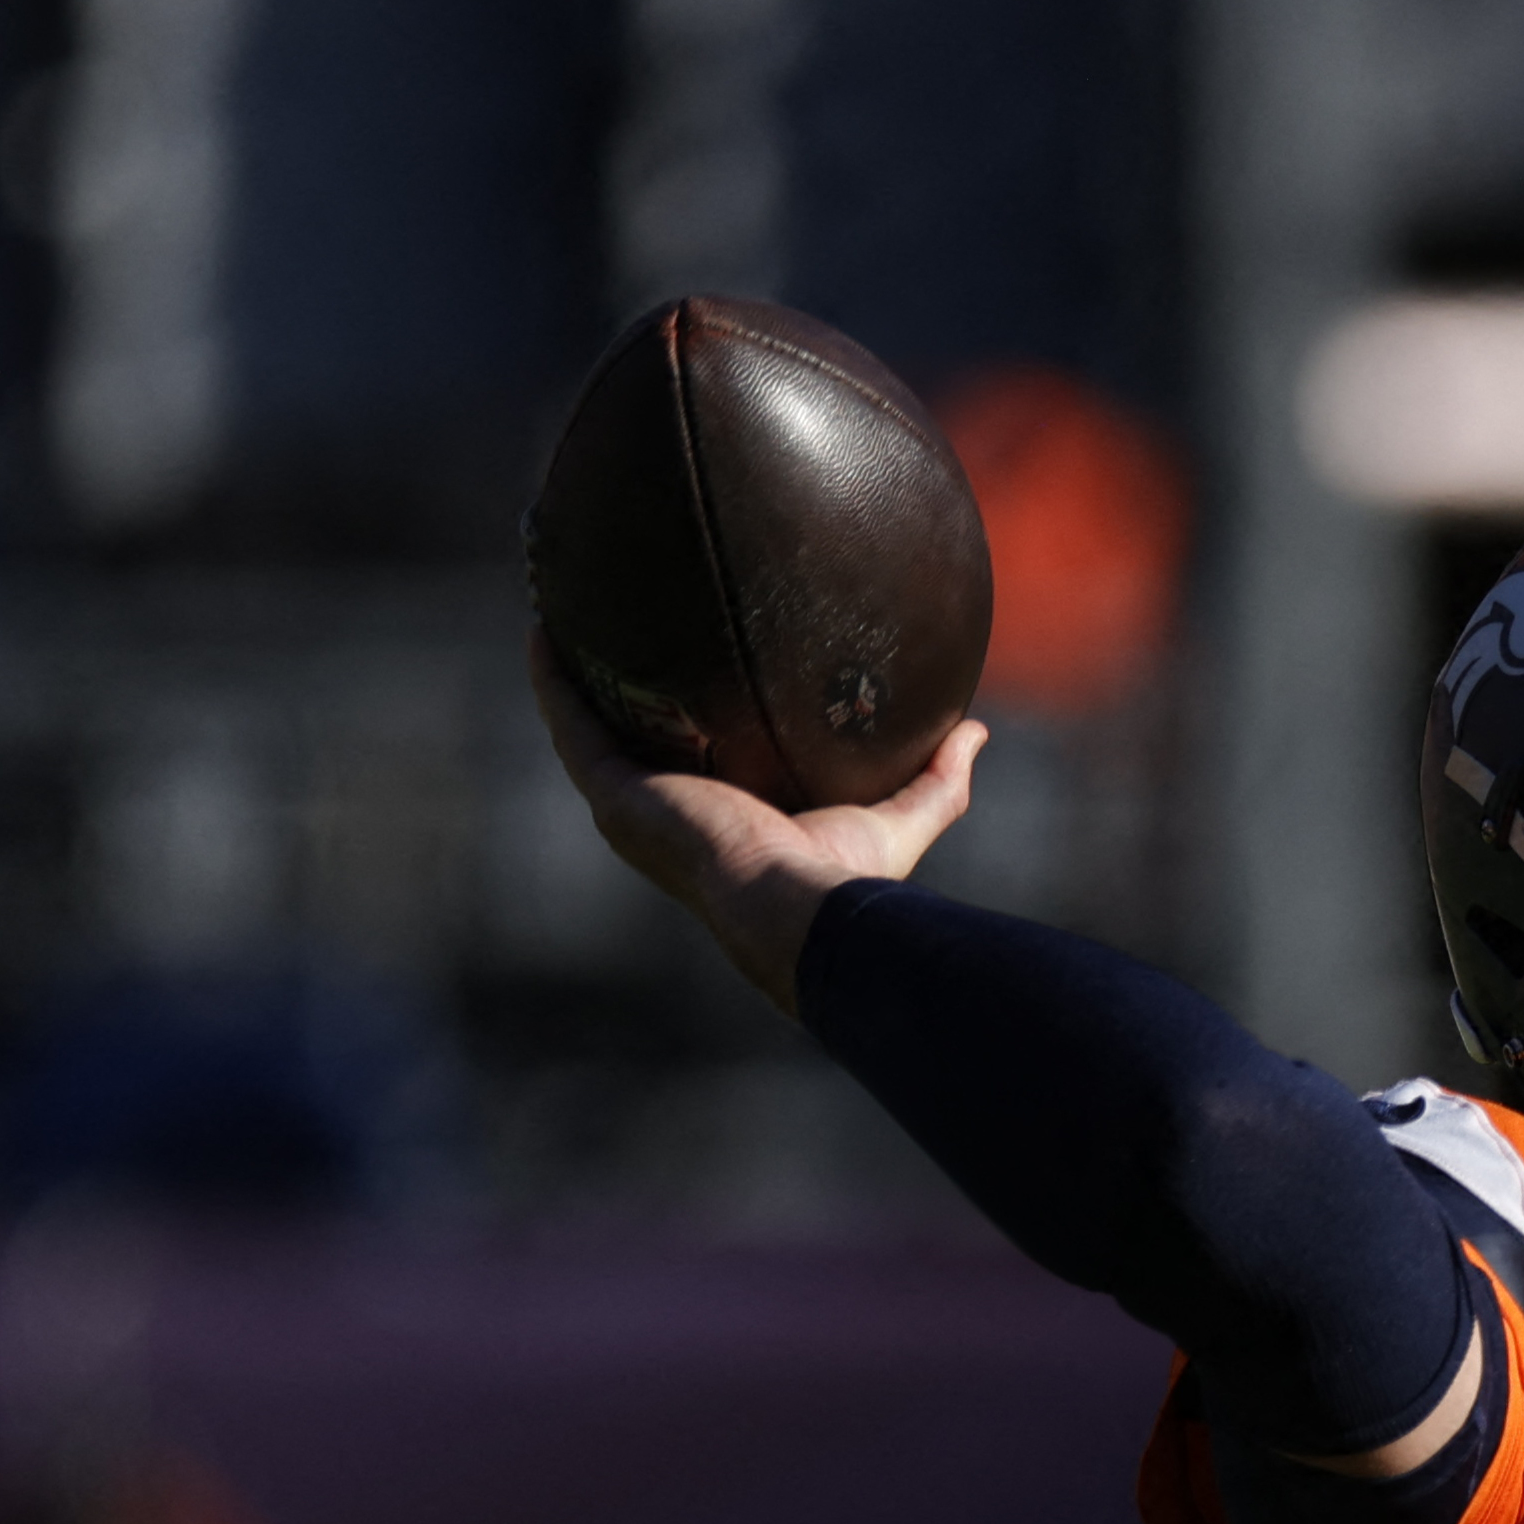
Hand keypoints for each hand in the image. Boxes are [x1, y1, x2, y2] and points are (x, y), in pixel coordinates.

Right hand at [528, 633, 980, 1014]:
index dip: (681, 730)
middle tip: (614, 639)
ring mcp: (632, 806)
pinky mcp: (613, 792)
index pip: (690, 771)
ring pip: (586, 731)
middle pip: (627, 746)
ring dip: (570, 679)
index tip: (683, 683)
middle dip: (617, 696)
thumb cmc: (843, 880)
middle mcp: (665, 818)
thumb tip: (976, 733)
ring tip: (562, 617)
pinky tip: (546, 630)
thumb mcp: (896, 820)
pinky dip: (554, 680)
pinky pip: (570, 725)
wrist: (797, 907)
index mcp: (719, 826)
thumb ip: (936, 781)